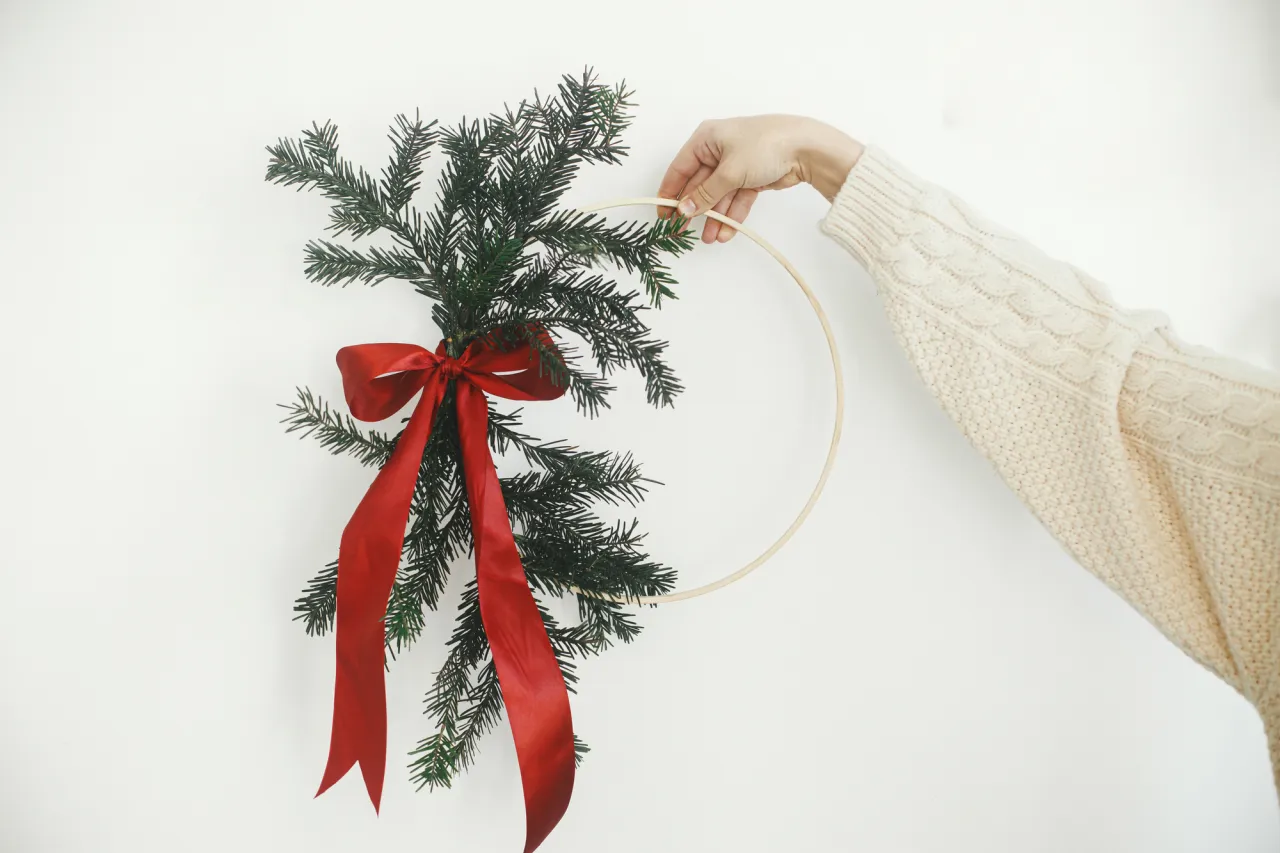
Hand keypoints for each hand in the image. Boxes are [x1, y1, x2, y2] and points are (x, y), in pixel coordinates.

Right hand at [656, 115, 864, 242]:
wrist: (805, 148)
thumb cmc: (764, 146)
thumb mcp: (729, 172)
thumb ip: (704, 194)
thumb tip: (683, 209)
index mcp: (706, 139)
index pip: (680, 168)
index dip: (670, 192)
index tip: (664, 214)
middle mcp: (718, 150)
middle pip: (699, 185)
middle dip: (695, 210)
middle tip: (683, 232)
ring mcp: (735, 164)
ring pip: (718, 195)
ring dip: (715, 217)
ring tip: (711, 239)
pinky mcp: (751, 177)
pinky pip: (736, 198)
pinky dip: (732, 215)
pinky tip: (727, 232)